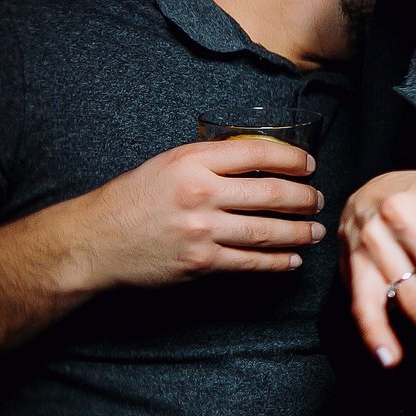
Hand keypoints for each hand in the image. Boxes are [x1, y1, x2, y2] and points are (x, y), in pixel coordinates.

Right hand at [75, 139, 322, 289]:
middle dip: (305, 199)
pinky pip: (250, 262)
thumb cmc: (134, 198)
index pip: (258, 154)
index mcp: (193, 162)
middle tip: (318, 201)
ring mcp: (202, 230)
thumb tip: (262, 160)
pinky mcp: (201, 262)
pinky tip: (293, 259)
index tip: (309, 166)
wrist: (96, 240)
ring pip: (267, 232)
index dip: (293, 159)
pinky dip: (277, 262)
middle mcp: (200, 194)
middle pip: (272, 195)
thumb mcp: (170, 164)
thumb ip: (212, 160)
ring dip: (299, 232)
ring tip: (316, 231)